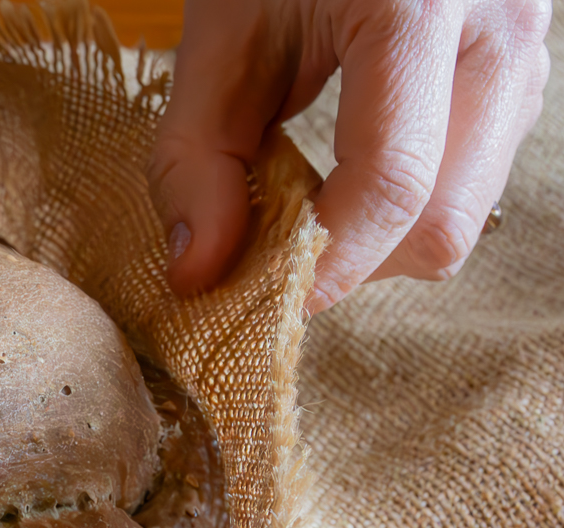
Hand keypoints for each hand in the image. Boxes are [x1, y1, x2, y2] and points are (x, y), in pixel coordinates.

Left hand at [149, 0, 551, 312]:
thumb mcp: (222, 33)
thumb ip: (196, 157)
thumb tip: (199, 274)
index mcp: (420, 6)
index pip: (392, 184)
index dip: (323, 264)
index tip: (257, 298)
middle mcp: (501, 30)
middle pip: (443, 223)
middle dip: (354, 262)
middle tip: (275, 252)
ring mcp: (531, 52)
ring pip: (467, 214)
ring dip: (379, 240)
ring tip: (308, 202)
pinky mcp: (526, 73)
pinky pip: (473, 182)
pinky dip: (403, 208)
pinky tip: (348, 174)